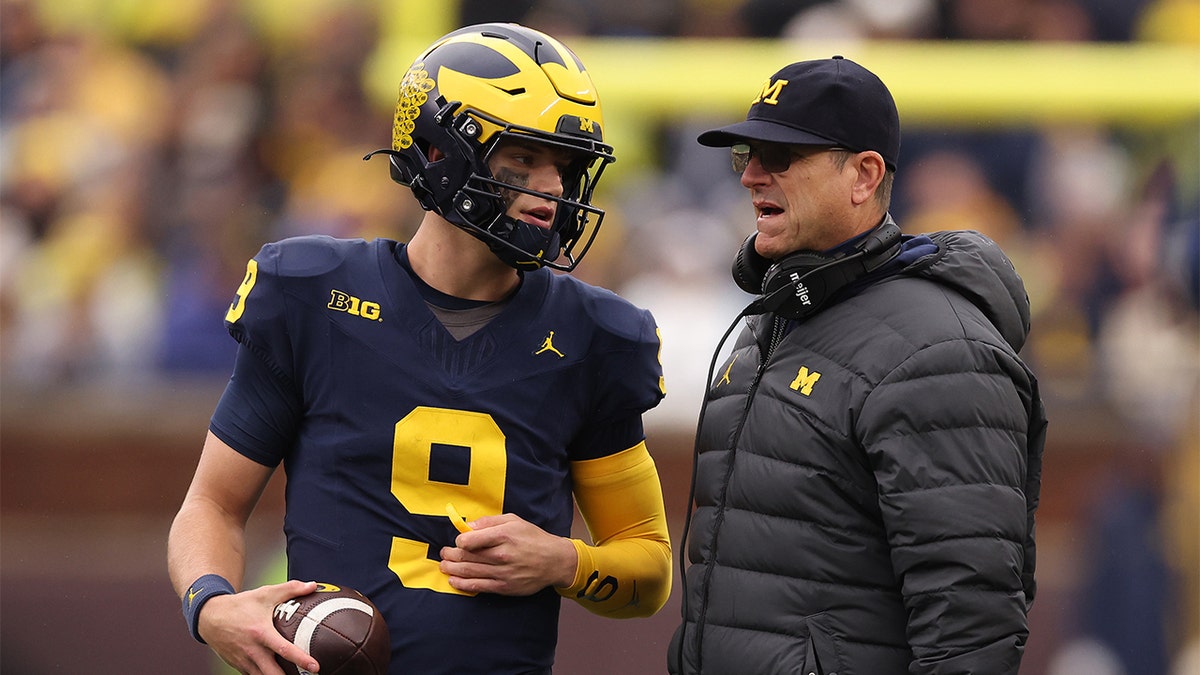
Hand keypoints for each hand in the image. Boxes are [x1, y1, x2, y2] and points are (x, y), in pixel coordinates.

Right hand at [199, 579, 320, 674]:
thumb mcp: (265, 594)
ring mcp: (244, 661)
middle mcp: (252, 650)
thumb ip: (291, 589)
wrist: (210, 616)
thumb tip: (312, 585)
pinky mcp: (238, 666)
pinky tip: (274, 672)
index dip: (302, 660)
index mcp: (261, 633)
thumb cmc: (239, 606)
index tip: (315, 667)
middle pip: (273, 674)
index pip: (284, 650)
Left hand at [439, 513, 577, 595]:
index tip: (458, 541)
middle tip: (444, 553)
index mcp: (503, 535)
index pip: (470, 540)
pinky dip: (463, 584)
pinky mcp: (504, 586)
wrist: (554, 561)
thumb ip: (489, 522)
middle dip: (450, 555)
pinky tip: (453, 581)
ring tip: (444, 566)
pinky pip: (478, 586)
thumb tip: (467, 526)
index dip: (459, 541)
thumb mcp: (514, 520)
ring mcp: (502, 572)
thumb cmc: (533, 538)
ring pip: (469, 572)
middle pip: (466, 557)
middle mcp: (501, 555)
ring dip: (452, 570)